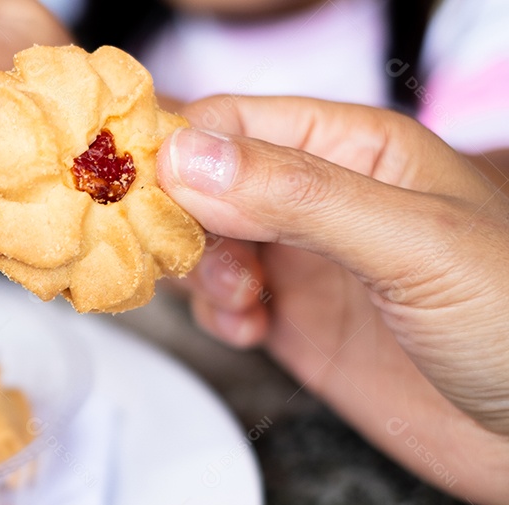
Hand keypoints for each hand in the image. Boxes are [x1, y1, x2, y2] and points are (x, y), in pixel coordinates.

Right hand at [156, 96, 508, 504]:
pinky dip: (217, 315)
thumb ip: (298, 198)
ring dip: (199, 272)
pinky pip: (225, 303)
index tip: (141, 193)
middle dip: (182, 219)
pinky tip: (249, 331)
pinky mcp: (299, 325)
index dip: (180, 151)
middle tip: (187, 260)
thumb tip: (186, 159)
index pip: (235, 123)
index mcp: (357, 150)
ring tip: (240, 302)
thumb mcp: (412, 245)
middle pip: (207, 184)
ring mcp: (309, 264)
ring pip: (207, 245)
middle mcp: (324, 201)